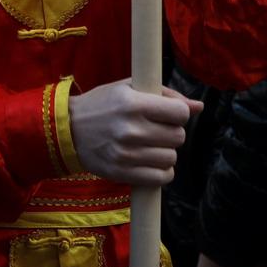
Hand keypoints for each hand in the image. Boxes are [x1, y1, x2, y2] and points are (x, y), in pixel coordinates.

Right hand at [68, 79, 201, 185]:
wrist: (67, 130)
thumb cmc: (102, 104)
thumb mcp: (129, 88)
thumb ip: (165, 95)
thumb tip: (199, 107)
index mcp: (134, 104)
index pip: (180, 113)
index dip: (178, 113)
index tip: (168, 113)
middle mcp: (131, 130)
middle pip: (178, 136)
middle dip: (171, 132)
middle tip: (156, 129)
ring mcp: (126, 154)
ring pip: (171, 158)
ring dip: (166, 152)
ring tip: (151, 145)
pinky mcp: (122, 173)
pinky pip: (160, 178)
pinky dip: (162, 172)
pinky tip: (151, 162)